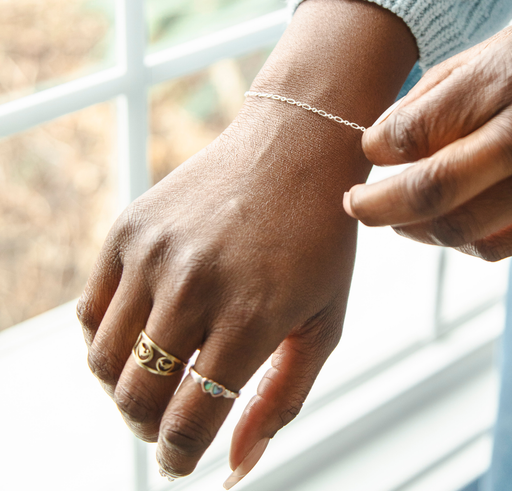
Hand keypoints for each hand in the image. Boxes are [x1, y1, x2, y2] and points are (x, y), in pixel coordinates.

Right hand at [76, 0, 416, 483]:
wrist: (295, 149)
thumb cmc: (319, 239)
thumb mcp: (324, 321)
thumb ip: (281, 399)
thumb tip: (234, 467)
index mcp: (253, 316)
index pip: (190, 422)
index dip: (181, 458)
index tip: (183, 461)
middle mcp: (195, 284)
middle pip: (138, 400)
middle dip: (152, 428)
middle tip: (173, 420)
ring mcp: (155, 252)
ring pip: (104, 362)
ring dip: (126, 387)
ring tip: (160, 376)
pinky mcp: (129, 228)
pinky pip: (89, 310)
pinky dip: (108, 336)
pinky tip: (146, 330)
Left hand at [344, 0, 511, 259]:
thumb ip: (449, 84)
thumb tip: (392, 129)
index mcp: (503, 77)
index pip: (409, 131)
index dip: (374, 150)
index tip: (367, 153)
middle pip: (427, 190)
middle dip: (373, 207)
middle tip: (352, 205)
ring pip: (461, 227)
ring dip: (415, 231)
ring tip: (397, 219)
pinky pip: (504, 244)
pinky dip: (465, 242)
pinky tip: (452, 225)